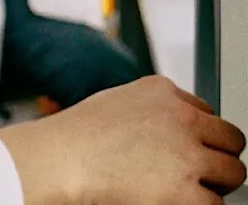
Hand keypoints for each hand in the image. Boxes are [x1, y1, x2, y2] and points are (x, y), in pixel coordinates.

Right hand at [0, 76, 246, 204]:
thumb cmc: (73, 139)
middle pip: (230, 140)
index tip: (185, 148)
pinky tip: (171, 201)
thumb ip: (154, 111)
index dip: (196, 136)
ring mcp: (186, 155)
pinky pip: (214, 204)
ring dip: (211, 183)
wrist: (56, 163)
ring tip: (179, 188)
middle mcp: (181, 119)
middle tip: (192, 172)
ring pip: (233, 173)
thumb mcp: (117, 103)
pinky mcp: (186, 192)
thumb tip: (178, 132)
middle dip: (214, 157)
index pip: (207, 113)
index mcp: (162, 91)